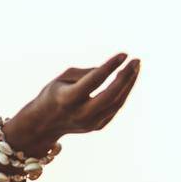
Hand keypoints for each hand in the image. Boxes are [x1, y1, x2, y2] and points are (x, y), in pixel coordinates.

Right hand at [4, 52, 140, 152]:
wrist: (44, 124)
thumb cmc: (54, 94)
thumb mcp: (63, 78)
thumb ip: (86, 73)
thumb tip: (110, 71)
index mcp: (67, 99)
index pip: (94, 80)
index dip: (110, 66)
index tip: (124, 54)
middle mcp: (80, 114)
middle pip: (110, 96)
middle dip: (125, 77)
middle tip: (136, 61)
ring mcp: (90, 123)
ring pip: (117, 103)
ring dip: (128, 84)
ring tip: (135, 67)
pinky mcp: (97, 127)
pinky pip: (115, 108)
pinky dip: (123, 93)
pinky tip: (127, 79)